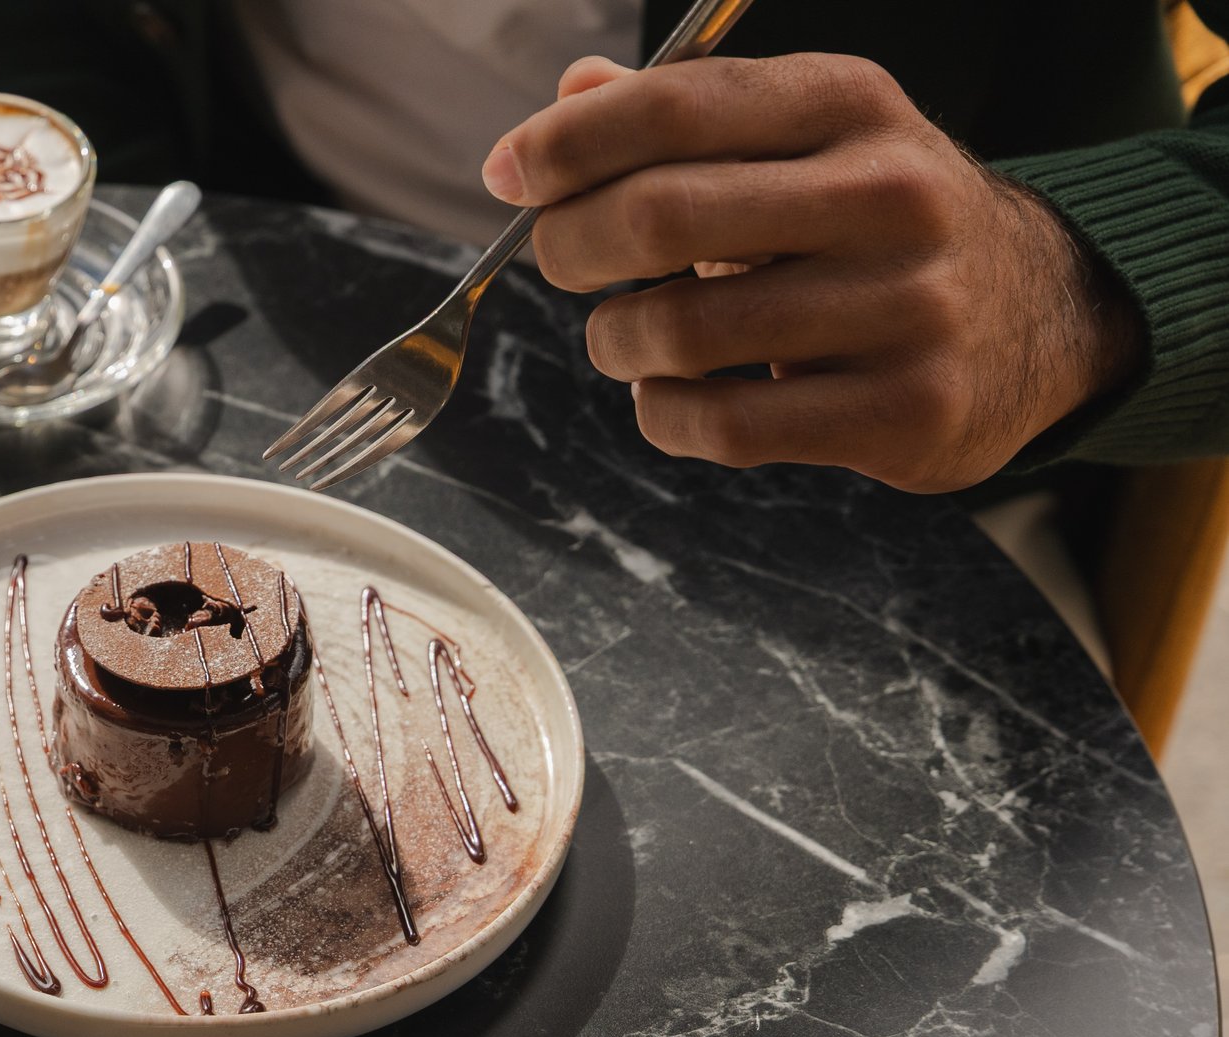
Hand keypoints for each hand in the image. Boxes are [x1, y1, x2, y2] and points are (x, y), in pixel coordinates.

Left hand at [482, 54, 1141, 491]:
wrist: (1035, 317)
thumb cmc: (870, 222)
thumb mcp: (800, 138)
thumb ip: (681, 114)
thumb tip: (566, 98)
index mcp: (852, 104)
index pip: (677, 106)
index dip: (568, 144)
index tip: (512, 174)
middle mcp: (890, 195)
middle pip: (660, 217)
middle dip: (570, 244)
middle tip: (561, 259)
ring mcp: (906, 308)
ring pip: (680, 333)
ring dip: (614, 340)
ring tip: (624, 335)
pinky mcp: (904, 411)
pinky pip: (722, 426)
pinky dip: (661, 415)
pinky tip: (668, 395)